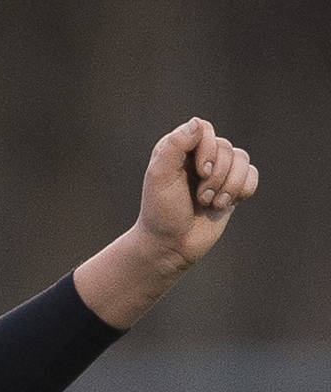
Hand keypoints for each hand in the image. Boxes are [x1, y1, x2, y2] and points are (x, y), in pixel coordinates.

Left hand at [135, 117, 257, 272]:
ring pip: (242, 160)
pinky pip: (252, 176)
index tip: (200, 172)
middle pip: (226, 147)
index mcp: (180, 148)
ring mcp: (218, 172)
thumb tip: (197, 123)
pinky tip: (224, 205)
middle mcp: (200, 156)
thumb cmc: (161, 213)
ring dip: (229, 186)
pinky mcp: (231, 188)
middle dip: (217, 176)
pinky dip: (242, 190)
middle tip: (200, 198)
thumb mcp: (160, 176)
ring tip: (210, 204)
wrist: (170, 247)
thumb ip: (175, 145)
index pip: (205, 129)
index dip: (208, 149)